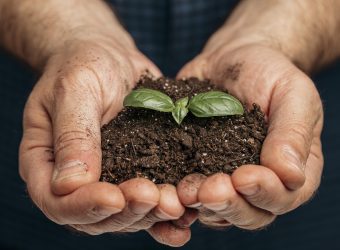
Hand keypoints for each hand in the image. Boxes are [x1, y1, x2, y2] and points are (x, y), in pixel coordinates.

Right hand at [19, 36, 193, 245]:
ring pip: (125, 214)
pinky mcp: (136, 171)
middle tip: (153, 196)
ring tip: (176, 203)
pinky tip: (186, 212)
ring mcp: (107, 178)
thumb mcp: (74, 90)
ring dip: (151, 214)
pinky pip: (148, 200)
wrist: (108, 57)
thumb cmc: (84, 65)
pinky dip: (166, 212)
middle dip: (126, 212)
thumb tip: (69, 186)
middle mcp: (75, 178)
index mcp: (46, 161)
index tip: (115, 197)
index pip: (56, 201)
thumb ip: (72, 135)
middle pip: (95, 217)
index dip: (84, 207)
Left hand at [176, 43, 322, 228]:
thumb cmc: (268, 72)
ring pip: (216, 210)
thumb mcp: (291, 93)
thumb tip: (290, 175)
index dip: (265, 193)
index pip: (284, 196)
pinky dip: (177, 195)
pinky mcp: (196, 170)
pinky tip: (166, 185)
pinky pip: (188, 192)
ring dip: (200, 205)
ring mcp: (226, 179)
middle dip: (229, 205)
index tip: (244, 177)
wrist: (231, 59)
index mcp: (291, 169)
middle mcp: (259, 183)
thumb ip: (292, 133)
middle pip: (249, 214)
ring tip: (185, 190)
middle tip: (210, 189)